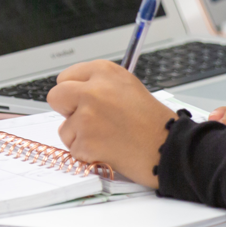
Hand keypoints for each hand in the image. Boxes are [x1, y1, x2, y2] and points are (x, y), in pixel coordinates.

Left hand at [47, 60, 173, 188]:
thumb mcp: (128, 88)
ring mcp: (87, 116)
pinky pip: (73, 149)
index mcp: (105, 72)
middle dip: (67, 110)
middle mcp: (93, 90)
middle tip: (87, 121)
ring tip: (107, 138)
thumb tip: (74, 93)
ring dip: (80, 137)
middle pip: (56, 96)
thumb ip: (100, 86)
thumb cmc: (155, 123)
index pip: (66, 77)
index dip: (73, 92)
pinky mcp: (85, 141)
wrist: (169, 149)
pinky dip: (87, 154)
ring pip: (64, 128)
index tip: (81, 101)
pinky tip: (108, 150)